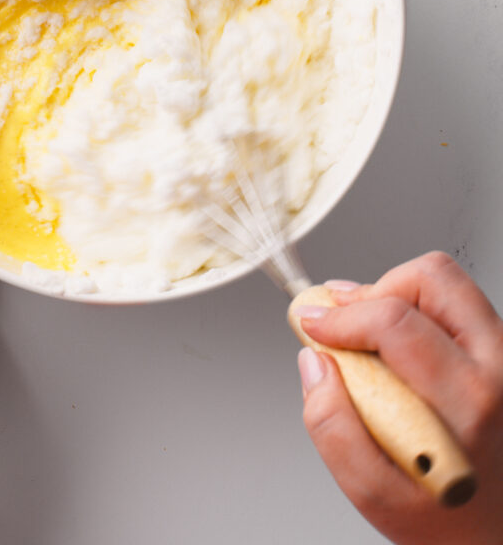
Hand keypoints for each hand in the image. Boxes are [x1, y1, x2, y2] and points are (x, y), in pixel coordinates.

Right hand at [296, 251, 502, 544]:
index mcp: (470, 402)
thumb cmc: (451, 519)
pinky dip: (418, 311)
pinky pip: (457, 305)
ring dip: (398, 295)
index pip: (395, 321)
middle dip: (376, 289)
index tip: (313, 325)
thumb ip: (334, 430)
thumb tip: (315, 364)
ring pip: (447, 283)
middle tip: (348, 321)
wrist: (501, 533)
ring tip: (371, 331)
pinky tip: (397, 346)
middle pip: (431, 278)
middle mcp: (498, 369)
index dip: (341, 316)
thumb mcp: (379, 496)